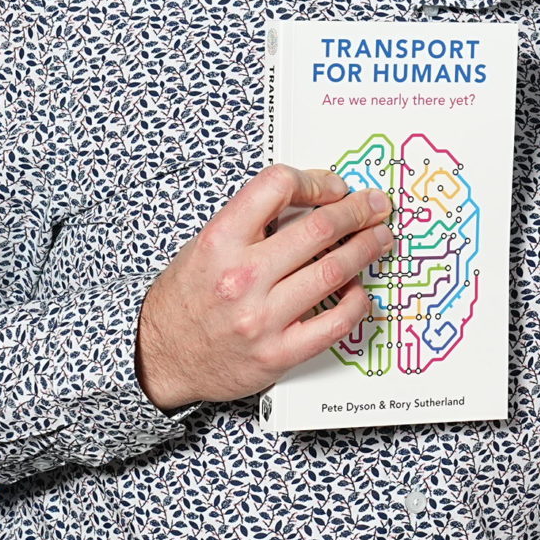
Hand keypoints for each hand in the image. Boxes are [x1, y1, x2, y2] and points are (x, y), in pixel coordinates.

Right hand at [134, 166, 391, 409]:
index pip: (277, 186)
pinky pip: (335, 323)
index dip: (316, 180)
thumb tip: (314, 203)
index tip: (335, 186)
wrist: (158, 359)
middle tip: (377, 206)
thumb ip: (253, 223)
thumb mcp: (206, 246)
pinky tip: (362, 290)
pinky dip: (358, 302)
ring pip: (334, 272)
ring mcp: (261, 318)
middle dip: (358, 211)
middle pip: (319, 228)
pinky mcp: (278, 353)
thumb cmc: (185, 299)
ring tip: (380, 238)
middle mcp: (241, 278)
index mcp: (220, 241)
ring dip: (366, 249)